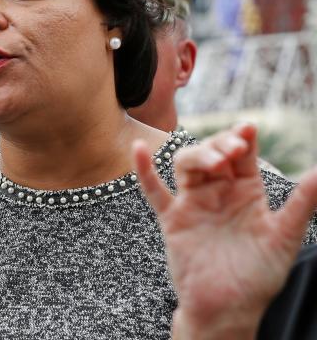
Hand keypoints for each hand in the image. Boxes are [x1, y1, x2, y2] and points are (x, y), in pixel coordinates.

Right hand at [132, 124, 316, 339]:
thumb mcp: (284, 237)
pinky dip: (144, 170)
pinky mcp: (172, 219)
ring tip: (214, 161)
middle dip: (221, 144)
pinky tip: (138, 149)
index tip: (248, 129)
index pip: (243, 155)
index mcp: (246, 192)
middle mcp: (218, 192)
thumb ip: (301, 204)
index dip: (243, 137)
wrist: (228, 310)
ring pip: (187, 165)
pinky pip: (154, 191)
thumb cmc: (258, 277)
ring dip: (197, 155)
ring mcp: (193, 203)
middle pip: (212, 153)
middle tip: (233, 150)